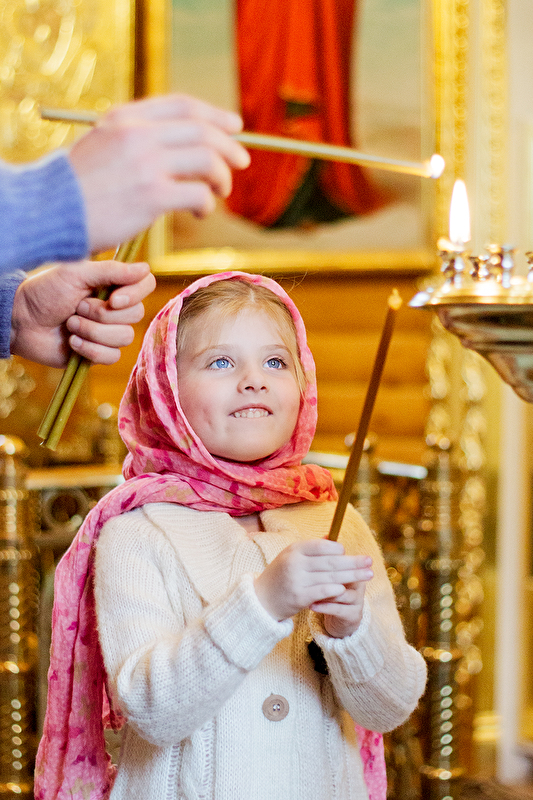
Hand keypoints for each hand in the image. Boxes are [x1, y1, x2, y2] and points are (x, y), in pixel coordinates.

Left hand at [10, 260, 155, 366]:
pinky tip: (72, 341)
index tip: (113, 298)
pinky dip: (89, 349)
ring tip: (70, 324)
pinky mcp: (98, 353)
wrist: (21, 321)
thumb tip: (146, 268)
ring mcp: (108, 331)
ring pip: (124, 337)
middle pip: (135, 315)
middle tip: (77, 307)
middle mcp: (115, 308)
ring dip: (93, 331)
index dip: (135, 294)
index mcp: (112, 284)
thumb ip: (112, 271)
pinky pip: (111, 356)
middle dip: (102, 314)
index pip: (146, 285)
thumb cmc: (45, 292)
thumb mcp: (77, 274)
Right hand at [69, 94, 250, 252]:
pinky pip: (199, 193)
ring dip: (221, 177)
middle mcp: (139, 134)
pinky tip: (201, 212)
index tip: (234, 127)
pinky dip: (208, 203)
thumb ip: (137, 140)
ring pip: (207, 160)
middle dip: (229, 147)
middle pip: (202, 131)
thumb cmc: (78, 188)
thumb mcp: (103, 145)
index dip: (215, 116)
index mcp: (127, 117)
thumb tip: (181, 148)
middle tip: (240, 164)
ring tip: (220, 192)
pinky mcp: (152, 195)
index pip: (183, 106)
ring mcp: (147, 163)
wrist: (51, 211)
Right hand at [254, 540, 372, 633]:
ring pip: (331, 576)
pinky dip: (335, 589)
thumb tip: (333, 539)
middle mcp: (295, 562)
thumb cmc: (281, 576)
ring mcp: (296, 579)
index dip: (338, 549)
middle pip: (331, 561)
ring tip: (368, 574)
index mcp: (295, 549)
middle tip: (369, 561)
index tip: (348, 553)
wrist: (261, 600)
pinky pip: (322, 591)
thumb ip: (312, 549)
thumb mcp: (291, 558)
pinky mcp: (299, 596)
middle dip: (353, 562)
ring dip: (352, 576)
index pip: (322, 546)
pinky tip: (346, 588)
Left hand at [311, 558, 371, 637]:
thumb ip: (326, 557)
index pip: (346, 561)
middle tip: (313, 571)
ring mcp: (357, 600)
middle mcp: (359, 584)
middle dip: (331, 573)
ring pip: (344, 594)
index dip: (333, 559)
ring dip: (327, 592)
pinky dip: (325, 607)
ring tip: (312, 590)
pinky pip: (338, 610)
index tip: (315, 557)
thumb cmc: (331, 590)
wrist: (338, 615)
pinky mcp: (353, 615)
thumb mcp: (328, 574)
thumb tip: (321, 537)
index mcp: (354, 569)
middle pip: (348, 575)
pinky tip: (312, 606)